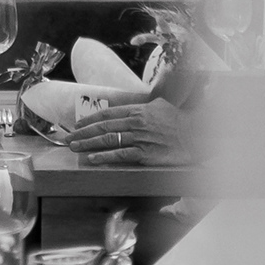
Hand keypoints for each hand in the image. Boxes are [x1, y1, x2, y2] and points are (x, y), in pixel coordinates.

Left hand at [66, 96, 191, 164]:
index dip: (89, 119)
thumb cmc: (179, 121)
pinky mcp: (144, 154)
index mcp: (138, 110)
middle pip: (102, 127)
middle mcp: (135, 123)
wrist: (196, 136)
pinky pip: (119, 155)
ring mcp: (139, 139)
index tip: (77, 125)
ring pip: (107, 140)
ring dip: (87, 144)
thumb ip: (142, 107)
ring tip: (74, 148)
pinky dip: (103, 157)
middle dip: (82, 133)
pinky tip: (91, 158)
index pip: (107, 114)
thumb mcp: (159, 106)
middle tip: (68, 138)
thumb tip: (130, 108)